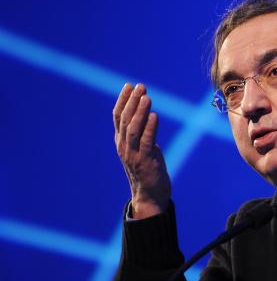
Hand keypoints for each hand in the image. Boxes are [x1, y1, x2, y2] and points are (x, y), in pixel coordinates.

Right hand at [113, 83, 171, 218]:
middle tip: (140, 86)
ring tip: (147, 97)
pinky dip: (150, 128)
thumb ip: (141, 133)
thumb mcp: (142, 147)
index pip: (117, 117)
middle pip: (124, 119)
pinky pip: (147, 141)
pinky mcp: (145, 161)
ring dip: (140, 112)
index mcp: (121, 141)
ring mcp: (133, 154)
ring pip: (133, 129)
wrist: (149, 195)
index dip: (123, 100)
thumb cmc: (148, 169)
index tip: (129, 85)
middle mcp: (124, 146)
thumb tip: (147, 114)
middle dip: (132, 101)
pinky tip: (155, 115)